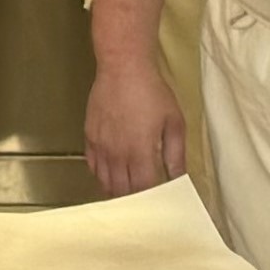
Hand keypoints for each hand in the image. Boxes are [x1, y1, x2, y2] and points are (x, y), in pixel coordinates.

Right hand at [85, 44, 186, 195]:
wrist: (123, 67)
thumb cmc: (152, 92)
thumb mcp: (174, 122)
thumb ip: (176, 154)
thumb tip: (180, 179)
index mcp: (140, 152)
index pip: (143, 189)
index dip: (150, 200)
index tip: (158, 201)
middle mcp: (117, 154)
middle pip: (122, 190)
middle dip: (134, 199)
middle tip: (144, 200)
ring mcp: (100, 146)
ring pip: (104, 181)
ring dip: (116, 189)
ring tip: (128, 191)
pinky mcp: (89, 136)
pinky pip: (92, 165)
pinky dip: (101, 174)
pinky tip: (111, 172)